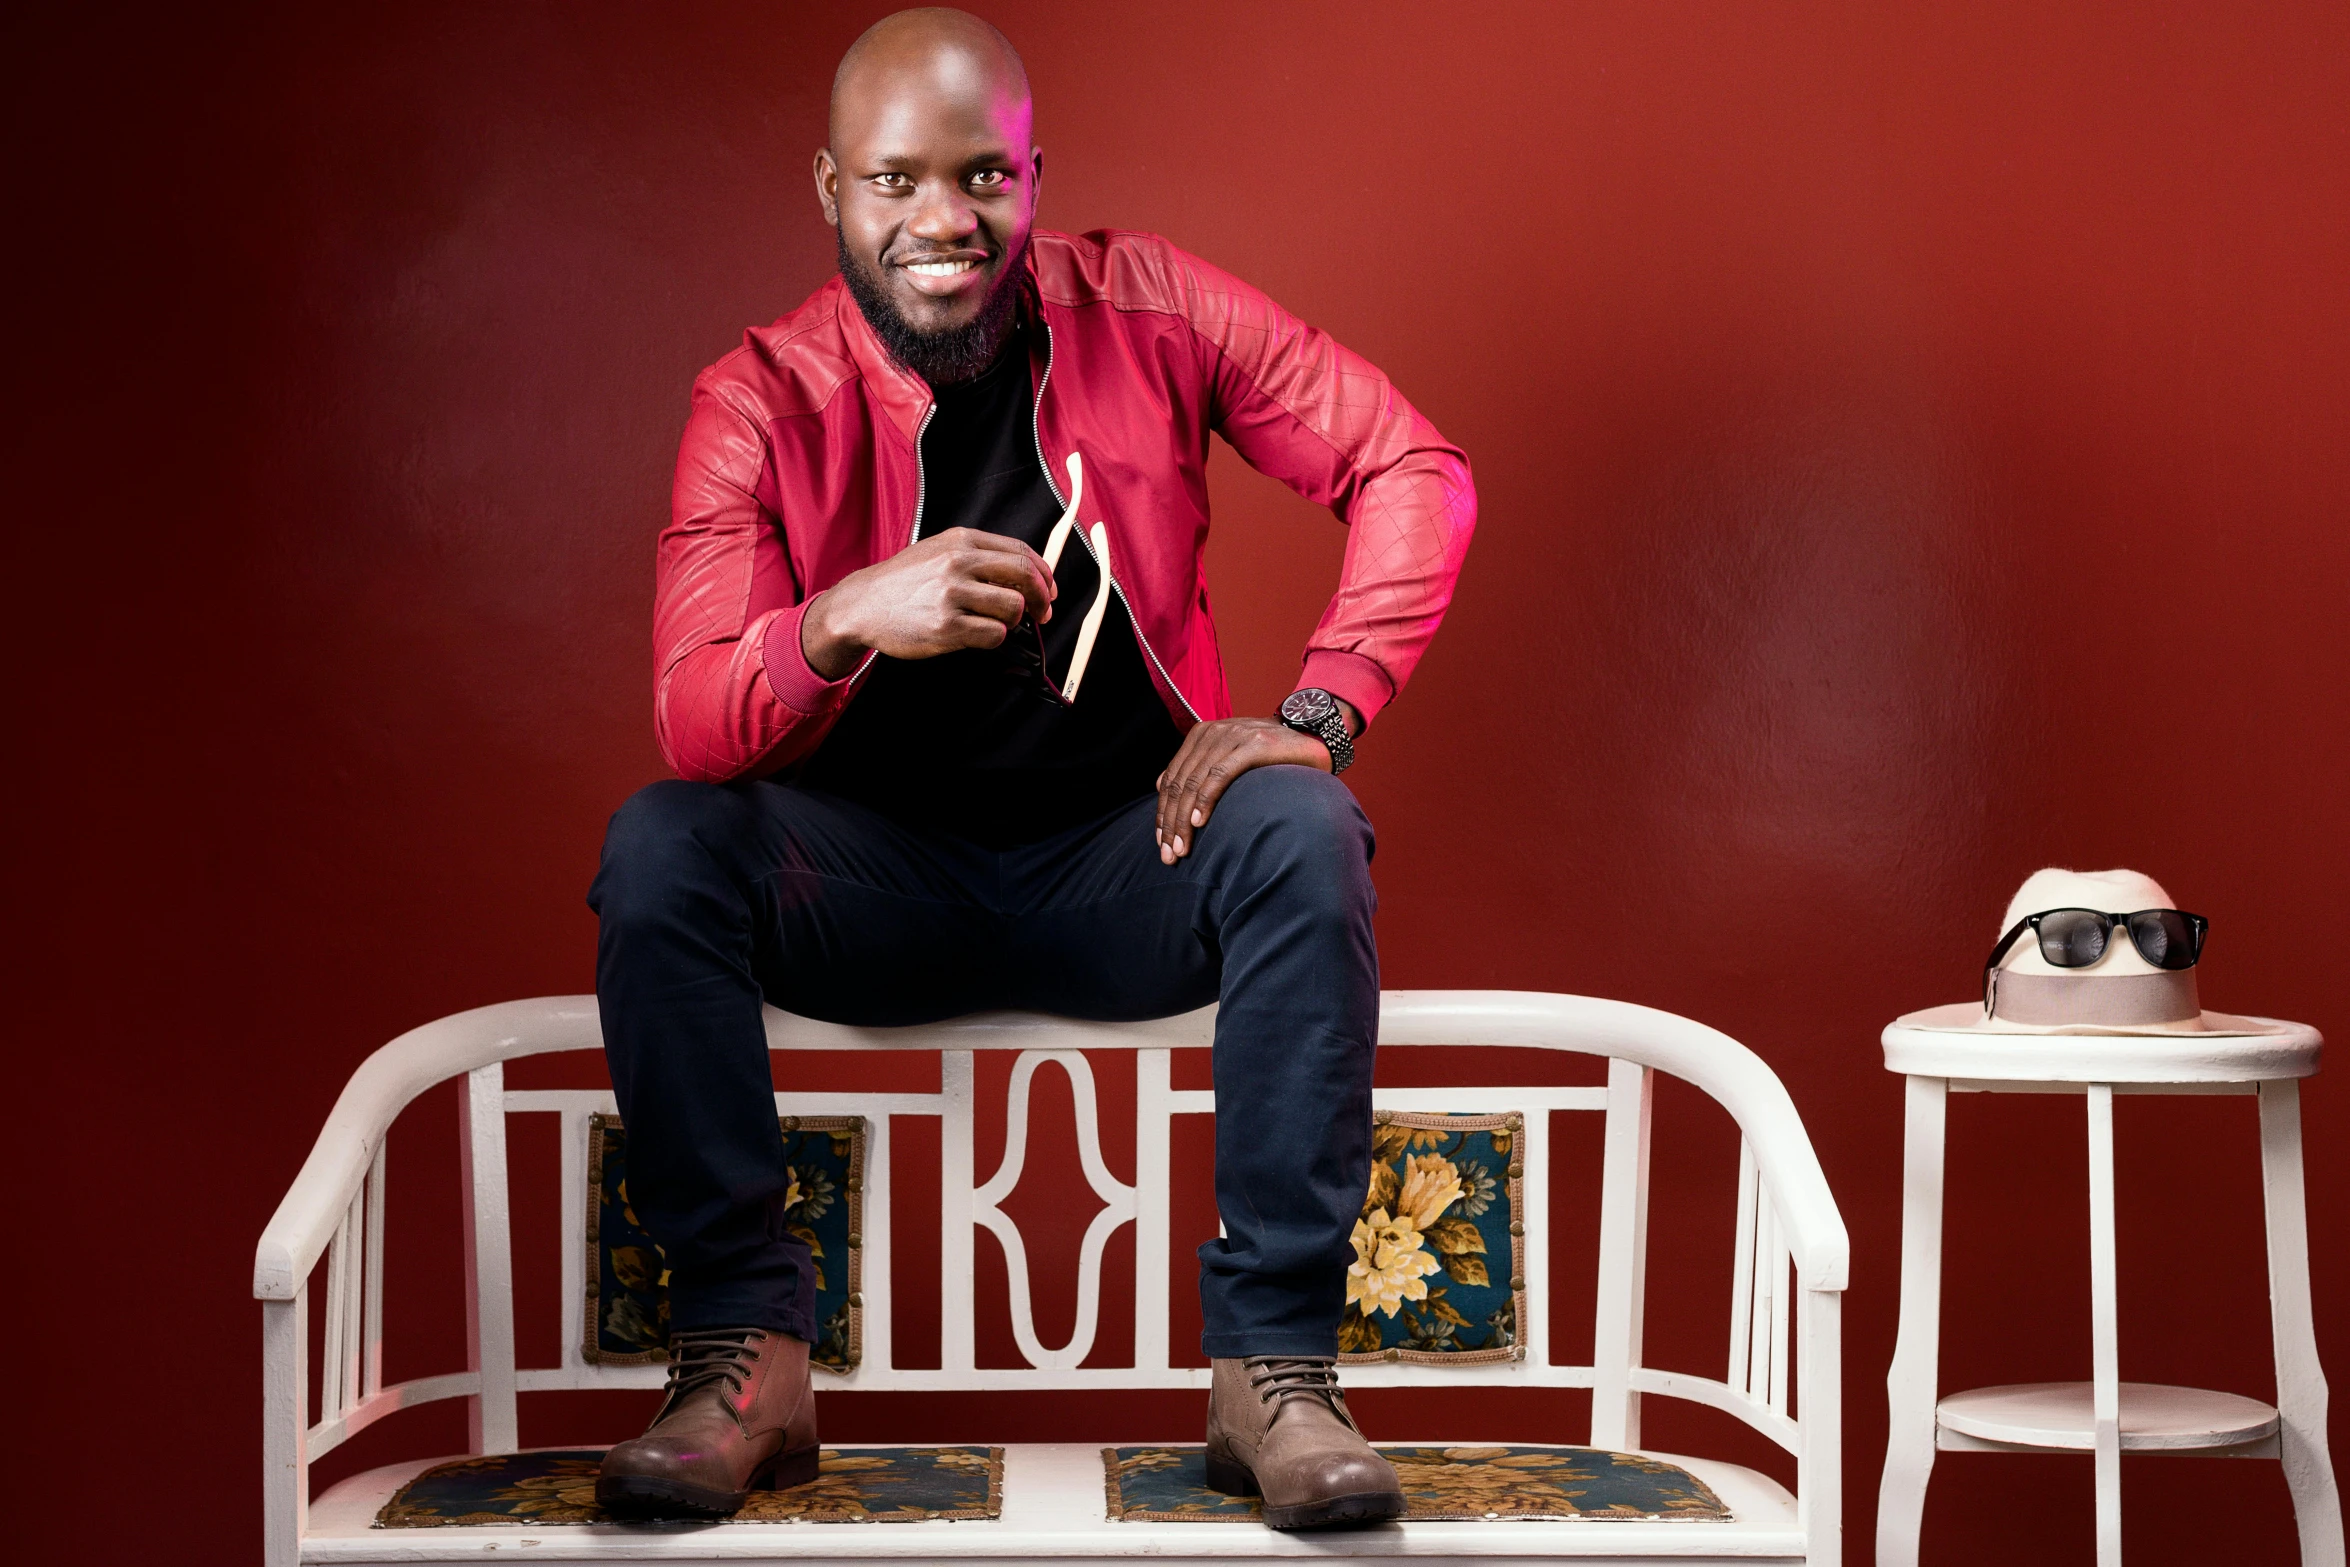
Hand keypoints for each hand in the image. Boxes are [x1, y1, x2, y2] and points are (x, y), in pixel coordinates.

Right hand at [801, 528, 1055, 678]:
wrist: (863, 604)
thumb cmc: (903, 582)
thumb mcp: (938, 551)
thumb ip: (977, 556)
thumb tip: (1025, 574)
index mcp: (961, 541)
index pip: (1020, 552)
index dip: (1043, 574)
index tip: (1048, 590)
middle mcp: (958, 563)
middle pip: (1024, 576)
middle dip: (1041, 598)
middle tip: (1042, 613)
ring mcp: (952, 595)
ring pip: (1013, 608)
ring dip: (1013, 621)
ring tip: (997, 623)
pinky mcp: (946, 626)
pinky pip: (993, 634)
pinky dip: (994, 638)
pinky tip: (978, 634)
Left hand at [1153, 711, 1353, 863]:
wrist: (1311, 738)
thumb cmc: (1269, 758)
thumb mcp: (1228, 759)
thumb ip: (1198, 770)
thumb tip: (1161, 787)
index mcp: (1201, 735)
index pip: (1172, 779)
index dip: (1163, 814)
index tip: (1162, 845)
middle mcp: (1212, 732)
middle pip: (1180, 783)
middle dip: (1171, 823)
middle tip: (1169, 854)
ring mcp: (1231, 735)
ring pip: (1195, 782)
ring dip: (1185, 820)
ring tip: (1182, 847)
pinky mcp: (1252, 744)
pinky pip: (1219, 775)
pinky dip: (1206, 800)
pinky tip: (1200, 822)